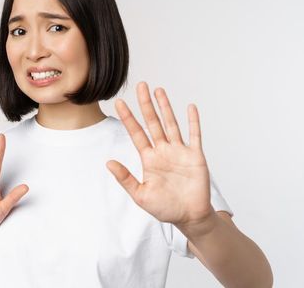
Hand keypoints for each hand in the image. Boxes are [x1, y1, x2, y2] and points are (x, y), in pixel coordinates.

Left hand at [106, 82, 214, 231]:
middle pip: (153, 122)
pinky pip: (195, 135)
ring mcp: (179, 152)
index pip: (136, 133)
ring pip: (171, 124)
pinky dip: (193, 121)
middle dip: (146, 104)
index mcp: (149, 159)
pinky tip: (189, 107)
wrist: (189, 217)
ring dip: (165, 107)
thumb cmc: (165, 208)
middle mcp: (163, 151)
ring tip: (159, 90)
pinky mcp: (195, 156)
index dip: (128, 118)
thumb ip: (125, 179)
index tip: (119, 103)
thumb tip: (108, 163)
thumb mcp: (140, 195)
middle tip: (141, 86)